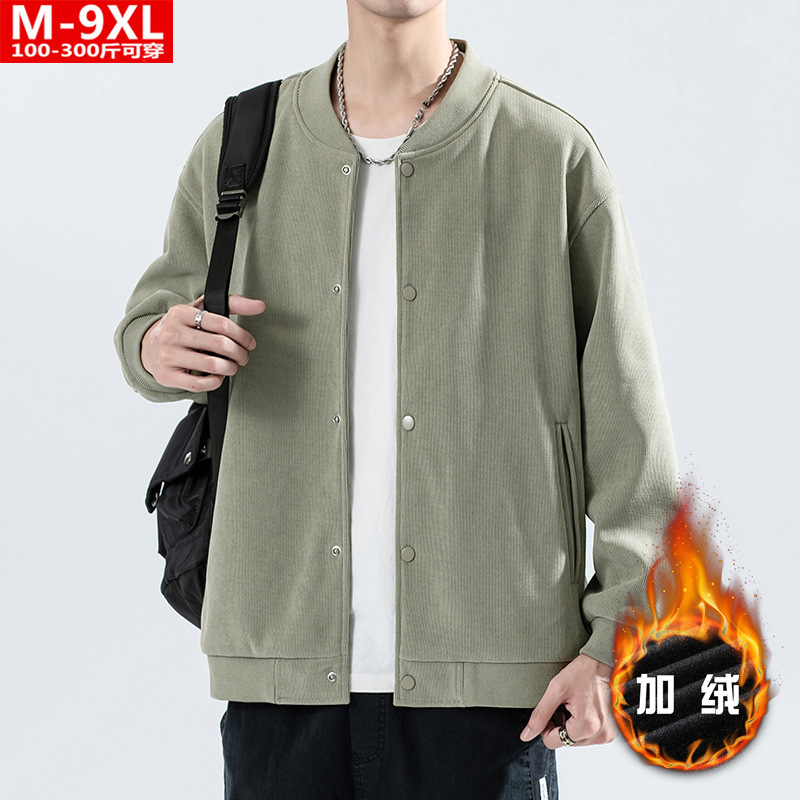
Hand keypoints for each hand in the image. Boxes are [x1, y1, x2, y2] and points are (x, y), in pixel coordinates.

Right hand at [141, 294, 265, 391]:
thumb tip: (260, 305)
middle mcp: (171, 333)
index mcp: (180, 313)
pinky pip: (200, 384)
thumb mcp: (200, 310)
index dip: (243, 335)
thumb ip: (231, 304)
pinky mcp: (166, 376)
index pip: (222, 324)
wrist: (148, 347)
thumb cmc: (182, 328)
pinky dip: (216, 382)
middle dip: (240, 353)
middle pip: (221, 345)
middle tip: (243, 357)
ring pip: (213, 365)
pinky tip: (217, 376)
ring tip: (232, 366)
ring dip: (231, 368)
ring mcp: (167, 356)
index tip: (250, 343)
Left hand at [520, 654, 616, 748]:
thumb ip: (540, 715)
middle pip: (564, 741)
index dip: (545, 726)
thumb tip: (526, 735)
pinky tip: (582, 707)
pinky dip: (581, 724)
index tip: (550, 710)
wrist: (605, 662)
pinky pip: (587, 735)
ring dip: (570, 724)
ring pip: (575, 739)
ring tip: (573, 704)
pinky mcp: (610, 731)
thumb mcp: (556, 690)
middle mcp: (600, 735)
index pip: (552, 742)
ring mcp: (607, 734)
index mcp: (586, 727)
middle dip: (559, 724)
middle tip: (563, 703)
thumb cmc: (584, 672)